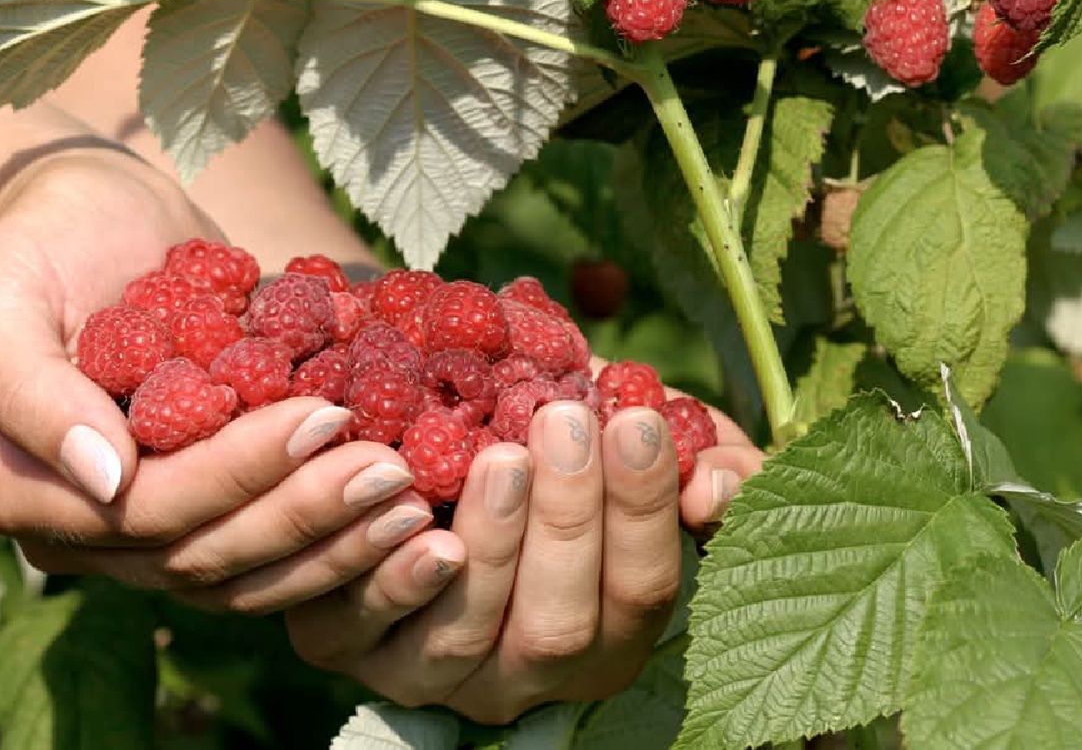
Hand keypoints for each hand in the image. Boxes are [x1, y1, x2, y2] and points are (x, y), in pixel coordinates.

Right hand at [0, 149, 453, 611]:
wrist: (98, 214)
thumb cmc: (35, 239)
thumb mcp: (4, 299)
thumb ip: (34, 392)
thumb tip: (107, 477)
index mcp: (35, 490)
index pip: (150, 509)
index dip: (239, 473)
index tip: (324, 420)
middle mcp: (102, 522)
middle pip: (213, 551)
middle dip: (307, 514)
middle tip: (395, 476)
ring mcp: (168, 512)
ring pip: (255, 561)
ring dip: (340, 539)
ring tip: (416, 500)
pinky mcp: (221, 492)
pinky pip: (281, 526)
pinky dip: (344, 522)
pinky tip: (415, 498)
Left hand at [286, 399, 761, 723]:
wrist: (461, 441)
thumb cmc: (577, 448)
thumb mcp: (656, 452)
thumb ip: (716, 465)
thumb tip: (713, 487)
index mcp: (612, 633)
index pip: (641, 590)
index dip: (642, 508)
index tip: (636, 420)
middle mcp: (530, 675)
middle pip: (555, 626)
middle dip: (565, 520)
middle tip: (564, 422)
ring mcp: (437, 673)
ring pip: (461, 635)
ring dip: (487, 545)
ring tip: (500, 457)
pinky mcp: (352, 647)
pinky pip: (362, 625)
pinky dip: (382, 569)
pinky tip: (401, 500)